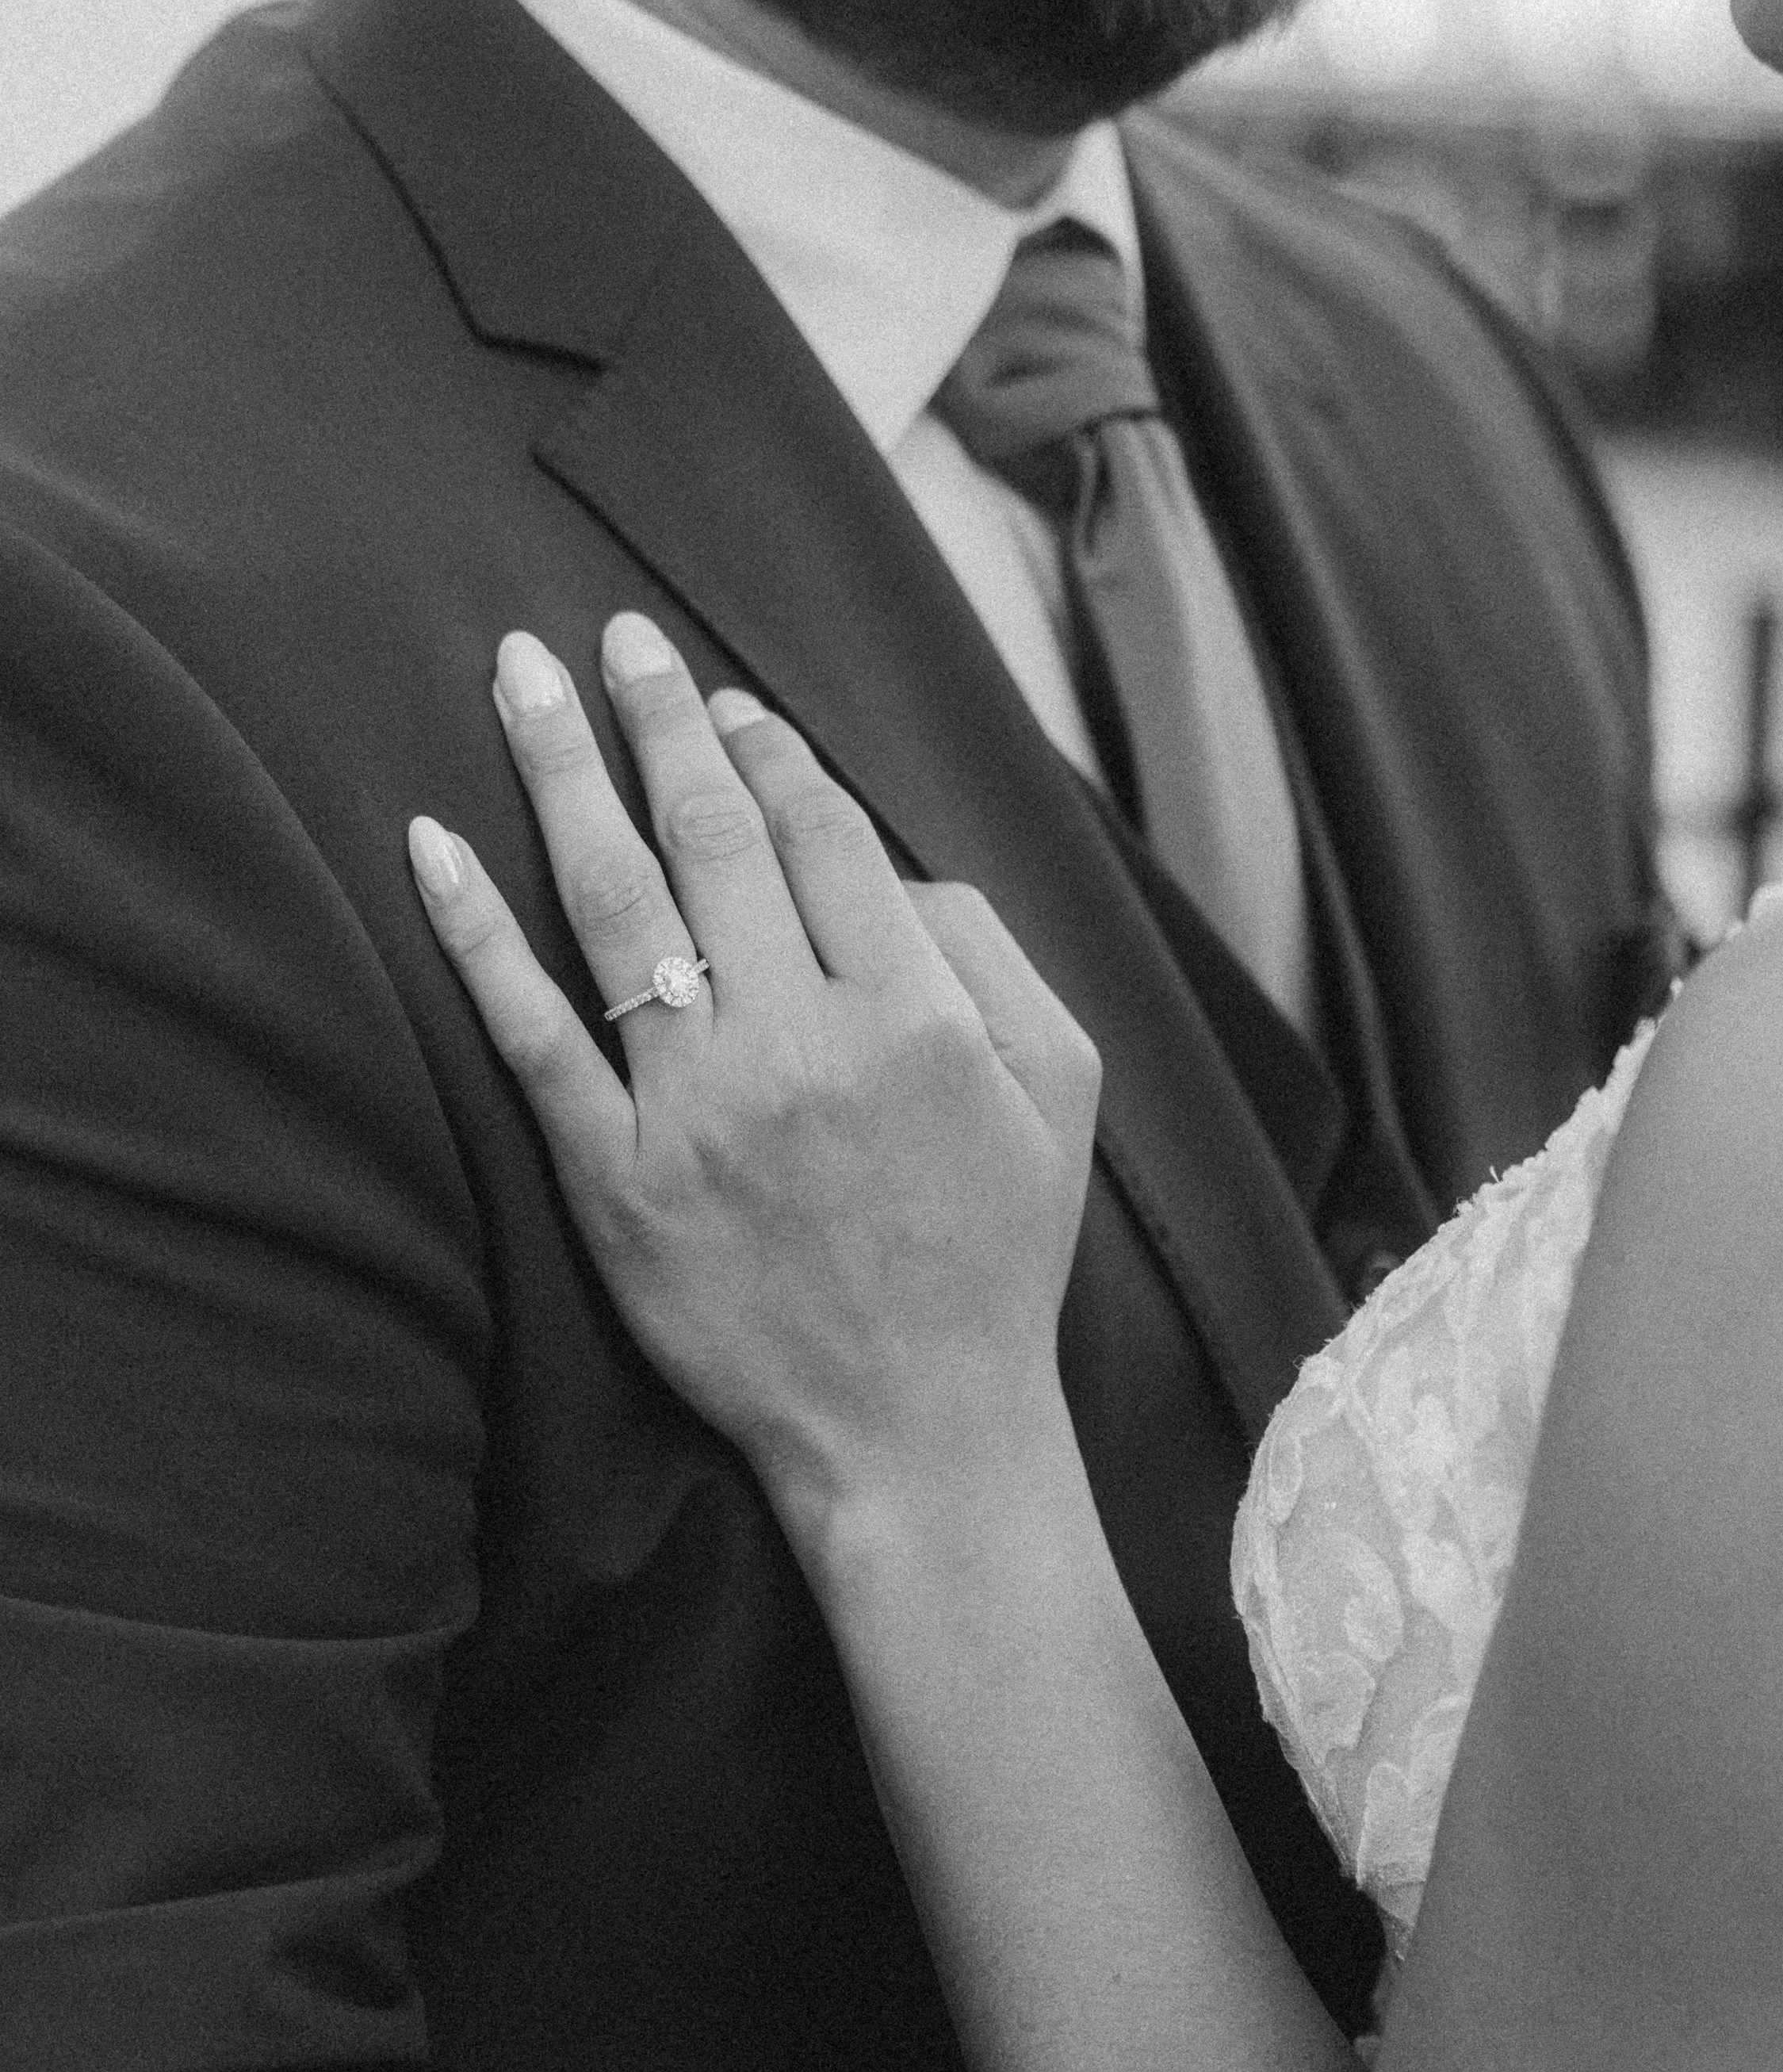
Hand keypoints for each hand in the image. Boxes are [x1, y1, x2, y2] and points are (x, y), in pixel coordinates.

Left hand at [407, 615, 1100, 1580]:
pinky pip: (528, 1038)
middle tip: (616, 637)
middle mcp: (800, 1047)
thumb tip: (886, 862)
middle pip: (711, 841)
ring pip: (612, 906)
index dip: (768, 750)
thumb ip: (989, 952)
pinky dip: (475, 933)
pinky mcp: (614, 1182)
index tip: (726, 700)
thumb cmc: (995, 1257)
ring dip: (560, 773)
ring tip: (521, 674)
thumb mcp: (1059, 1091)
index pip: (821, 834)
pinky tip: (434, 844)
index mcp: (914, 1015)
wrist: (916, 1434)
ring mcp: (695, 1114)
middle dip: (659, 719)